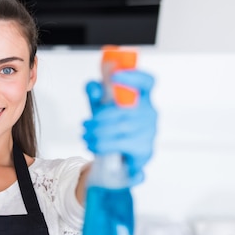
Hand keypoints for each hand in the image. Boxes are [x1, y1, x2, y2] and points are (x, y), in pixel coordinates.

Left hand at [83, 69, 156, 184]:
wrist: (119, 158)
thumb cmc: (112, 126)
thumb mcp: (100, 106)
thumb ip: (95, 92)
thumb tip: (94, 89)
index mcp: (142, 97)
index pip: (146, 82)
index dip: (134, 76)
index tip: (114, 76)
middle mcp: (149, 112)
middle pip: (123, 110)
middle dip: (99, 118)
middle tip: (84, 124)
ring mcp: (150, 131)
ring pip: (120, 128)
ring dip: (97, 132)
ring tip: (85, 135)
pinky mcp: (145, 149)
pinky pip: (119, 144)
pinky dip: (100, 144)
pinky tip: (91, 144)